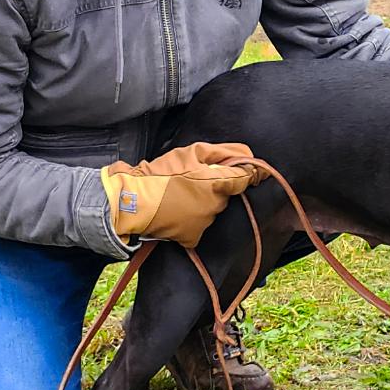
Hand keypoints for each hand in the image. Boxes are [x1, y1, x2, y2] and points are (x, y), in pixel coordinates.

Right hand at [101, 142, 264, 247]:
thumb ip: (224, 152)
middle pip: (226, 194)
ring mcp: (205, 223)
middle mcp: (215, 206)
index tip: (255, 172)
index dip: (251, 173)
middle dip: (217, 186)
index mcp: (217, 184)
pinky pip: (200, 225)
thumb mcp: (192, 152)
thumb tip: (249, 156)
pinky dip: (193, 218)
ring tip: (181, 193)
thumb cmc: (161, 174)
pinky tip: (178, 209)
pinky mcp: (193, 237)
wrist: (133, 201)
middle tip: (194, 179)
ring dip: (204, 202)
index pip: (246, 179)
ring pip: (213, 209)